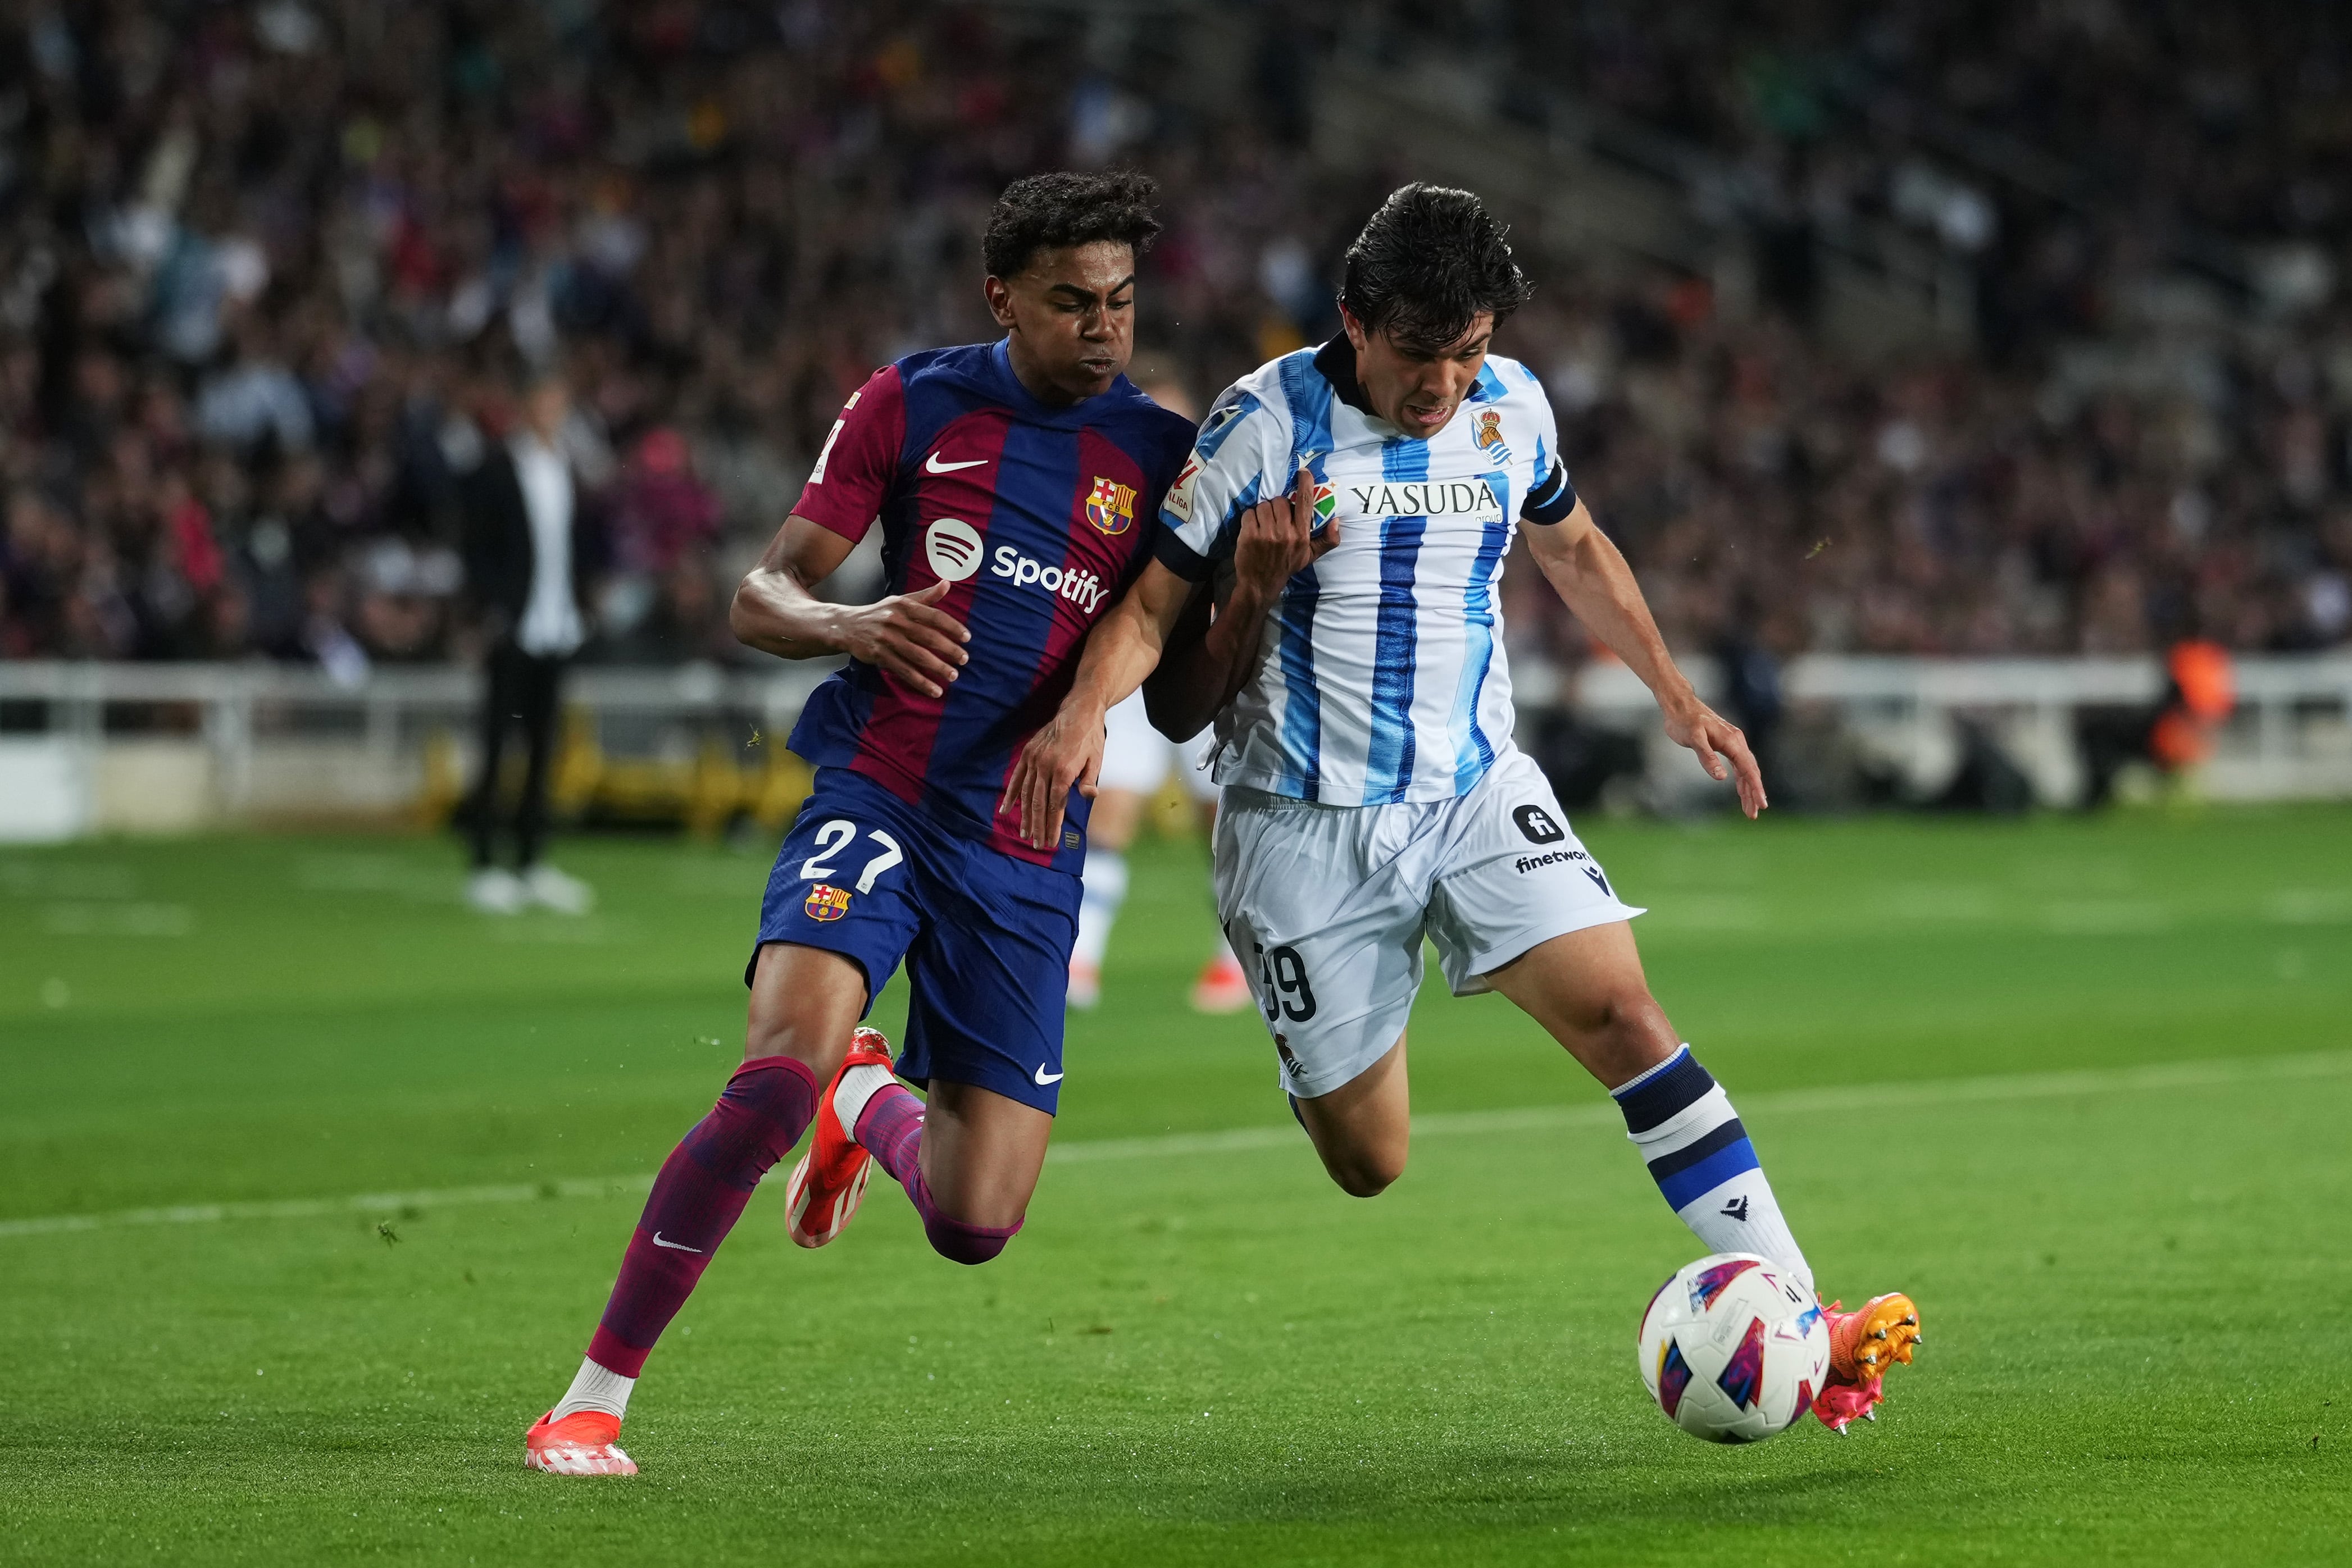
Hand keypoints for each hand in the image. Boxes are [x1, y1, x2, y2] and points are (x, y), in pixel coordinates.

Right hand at [840, 579, 968, 698]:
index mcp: (904, 606)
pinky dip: (920, 682)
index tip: (967, 637)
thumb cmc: (880, 613)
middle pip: (928, 637)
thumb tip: (947, 584)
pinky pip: (904, 670)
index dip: (953, 627)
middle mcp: (896, 621)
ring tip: (953, 676)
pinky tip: (934, 690)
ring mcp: (887, 639)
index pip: (934, 616)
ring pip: (917, 656)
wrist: (846, 625)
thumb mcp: (901, 601)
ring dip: (937, 668)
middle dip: (949, 650)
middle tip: (964, 659)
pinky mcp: (879, 655)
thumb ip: (926, 596)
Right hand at [999, 702, 1106, 851]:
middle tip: (1037, 845)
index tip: (1051, 843)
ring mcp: (1034, 759)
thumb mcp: (1096, 759)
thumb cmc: (1091, 738)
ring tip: (1025, 834)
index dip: (1052, 826)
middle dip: (1038, 827)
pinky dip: (1010, 795)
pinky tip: (1005, 810)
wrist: (1079, 710)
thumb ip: (1089, 779)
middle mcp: (1046, 766)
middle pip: (1039, 804)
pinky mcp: (1027, 753)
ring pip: (1026, 794)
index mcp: (1065, 770)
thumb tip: (1089, 796)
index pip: (1056, 805)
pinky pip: (1017, 778)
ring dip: (1025, 816)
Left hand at [1231, 465, 1341, 599]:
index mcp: (1302, 535)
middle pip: (1279, 501)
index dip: (1305, 484)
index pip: (1305, 502)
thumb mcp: (1310, 556)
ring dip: (1262, 512)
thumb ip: (1327, 540)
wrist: (1260, 584)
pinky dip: (1250, 519)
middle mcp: (1285, 533)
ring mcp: (1266, 533)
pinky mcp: (1249, 535)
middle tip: (1275, 519)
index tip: (1303, 472)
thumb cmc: (1286, 566)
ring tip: (1264, 526)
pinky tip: (1253, 530)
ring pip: (1263, 505)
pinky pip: (1249, 513)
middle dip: (1276, 506)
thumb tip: (1336, 521)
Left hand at [1661, 693, 1767, 818]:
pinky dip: (1741, 780)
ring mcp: (1733, 743)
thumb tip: (1721, 778)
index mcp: (1733, 741)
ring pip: (1745, 771)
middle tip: (1753, 815)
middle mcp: (1737, 742)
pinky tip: (1742, 792)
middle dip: (1753, 794)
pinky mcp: (1726, 745)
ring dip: (1748, 790)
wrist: (1679, 705)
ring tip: (1749, 810)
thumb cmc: (1684, 721)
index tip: (1761, 804)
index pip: (1748, 769)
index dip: (1756, 788)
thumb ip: (1707, 758)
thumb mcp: (1694, 739)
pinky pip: (1738, 766)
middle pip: (1750, 772)